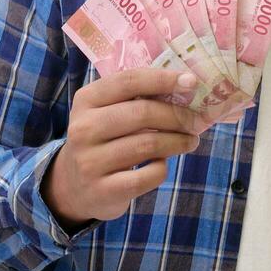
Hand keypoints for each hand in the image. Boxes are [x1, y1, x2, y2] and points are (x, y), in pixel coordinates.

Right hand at [40, 69, 213, 233]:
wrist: (73, 187)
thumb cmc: (102, 140)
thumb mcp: (106, 112)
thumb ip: (136, 97)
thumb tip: (186, 87)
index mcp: (87, 100)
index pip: (129, 81)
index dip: (163, 79)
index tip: (191, 82)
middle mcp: (83, 129)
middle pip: (142, 113)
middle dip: (178, 115)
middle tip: (196, 121)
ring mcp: (90, 161)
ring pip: (147, 144)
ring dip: (178, 141)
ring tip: (190, 141)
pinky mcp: (103, 191)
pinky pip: (147, 176)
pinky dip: (163, 168)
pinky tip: (163, 164)